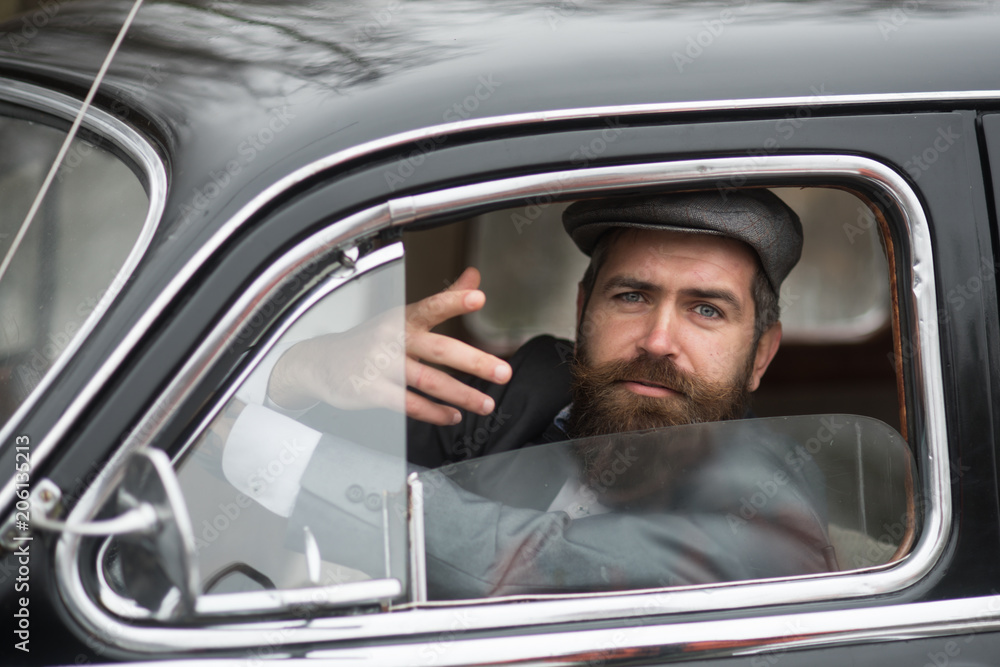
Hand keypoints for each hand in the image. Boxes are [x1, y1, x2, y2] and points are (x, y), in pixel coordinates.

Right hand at [267, 267, 510, 425]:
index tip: (478, 298)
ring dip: (461, 395)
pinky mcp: (374, 392)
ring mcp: (383, 367)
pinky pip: (410, 404)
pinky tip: (453, 415)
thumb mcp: (402, 316)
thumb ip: (443, 299)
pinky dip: (434, 413)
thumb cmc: (369, 340)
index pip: (431, 306)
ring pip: (428, 382)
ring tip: (486, 403)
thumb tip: (474, 276)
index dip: (454, 301)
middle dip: (474, 362)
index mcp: (403, 318)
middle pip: (438, 350)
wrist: (322, 364)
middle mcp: (393, 340)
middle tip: (503, 372)